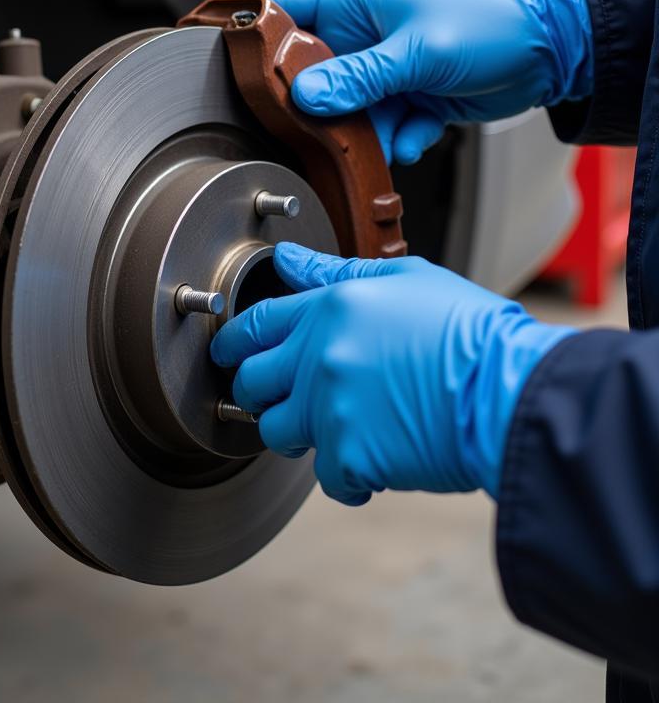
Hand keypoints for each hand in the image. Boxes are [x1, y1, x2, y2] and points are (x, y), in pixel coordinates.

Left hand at [210, 244, 575, 504]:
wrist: (509, 389)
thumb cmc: (469, 331)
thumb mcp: (405, 279)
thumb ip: (336, 272)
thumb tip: (288, 259)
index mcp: (328, 310)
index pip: (255, 323)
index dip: (233, 340)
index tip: (226, 352)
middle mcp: (317, 357)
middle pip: (251, 383)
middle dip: (259, 392)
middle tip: (283, 398)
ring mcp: (329, 409)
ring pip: (276, 433)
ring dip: (298, 435)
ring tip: (336, 429)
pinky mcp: (349, 457)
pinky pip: (327, 478)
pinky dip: (349, 476)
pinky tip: (378, 461)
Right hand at [253, 0, 591, 164]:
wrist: (549, 51)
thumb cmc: (490, 24)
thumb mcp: (418, 52)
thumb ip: (360, 78)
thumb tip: (308, 97)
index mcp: (355, 1)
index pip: (283, 7)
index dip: (252, 29)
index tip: (225, 56)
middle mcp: (360, 35)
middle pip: (307, 74)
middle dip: (315, 105)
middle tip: (321, 122)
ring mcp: (379, 70)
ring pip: (342, 111)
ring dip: (362, 132)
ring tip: (386, 132)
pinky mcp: (402, 98)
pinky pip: (378, 129)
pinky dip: (397, 138)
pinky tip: (419, 130)